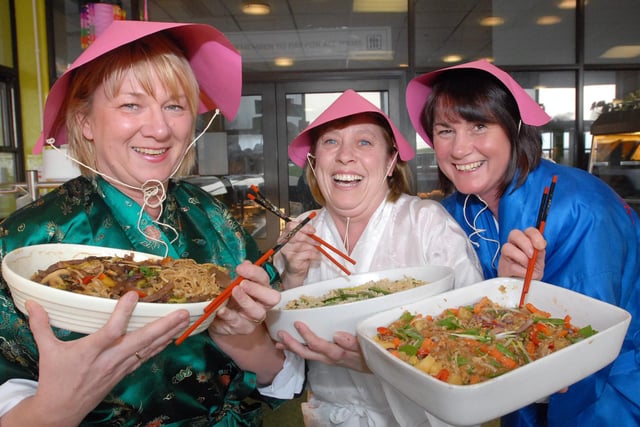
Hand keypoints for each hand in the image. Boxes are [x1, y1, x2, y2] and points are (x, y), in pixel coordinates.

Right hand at [19, 291, 188, 425]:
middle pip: (141, 341)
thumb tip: (32, 303)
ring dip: (169, 334)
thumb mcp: (47, 351)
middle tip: (183, 312)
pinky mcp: (124, 373)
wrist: (60, 411)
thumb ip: (41, 325)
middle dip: (164, 326)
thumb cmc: (55, 378)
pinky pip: (147, 357)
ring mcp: (120, 367)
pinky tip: (173, 336)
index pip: (111, 330)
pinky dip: (161, 346)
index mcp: (91, 351)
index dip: (123, 314)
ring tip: (186, 320)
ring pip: (149, 349)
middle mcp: (110, 359)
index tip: (133, 295)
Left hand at [208, 260, 280, 335]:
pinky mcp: (244, 329)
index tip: (240, 268)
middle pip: (272, 298)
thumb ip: (240, 274)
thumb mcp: (232, 283)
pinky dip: (230, 315)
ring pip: (258, 312)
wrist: (216, 317)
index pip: (264, 279)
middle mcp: (262, 304)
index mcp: (261, 289)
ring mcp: (254, 318)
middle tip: (242, 283)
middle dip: (258, 289)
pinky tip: (221, 309)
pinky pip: (239, 323)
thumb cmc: (228, 298)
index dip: (255, 273)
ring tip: (233, 292)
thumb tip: (246, 263)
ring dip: (245, 301)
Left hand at [275, 322, 369, 372]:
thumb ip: (352, 342)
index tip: (297, 322)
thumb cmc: (371, 353)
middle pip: (307, 353)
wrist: (376, 365)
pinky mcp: (328, 358)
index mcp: (337, 353)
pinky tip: (293, 345)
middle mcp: (329, 358)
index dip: (306, 335)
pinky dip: (300, 349)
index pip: (318, 345)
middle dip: (292, 344)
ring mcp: (328, 359)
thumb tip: (336, 335)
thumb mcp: (365, 346)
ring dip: (292, 348)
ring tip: (278, 343)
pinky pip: (311, 354)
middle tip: (280, 334)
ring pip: (307, 355)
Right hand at [276, 221, 320, 288]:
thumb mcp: (302, 242)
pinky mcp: (291, 260)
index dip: (304, 227)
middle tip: (317, 242)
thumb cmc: (299, 255)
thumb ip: (304, 232)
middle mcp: (283, 243)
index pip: (291, 226)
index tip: (313, 231)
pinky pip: (307, 254)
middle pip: (296, 235)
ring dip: (314, 248)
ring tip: (316, 251)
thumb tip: (309, 225)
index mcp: (285, 235)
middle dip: (310, 239)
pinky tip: (315, 257)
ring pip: (303, 245)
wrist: (295, 272)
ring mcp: (286, 252)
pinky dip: (314, 255)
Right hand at [498, 227, 546, 279]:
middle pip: (514, 234)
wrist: (524, 285)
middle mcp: (514, 244)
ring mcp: (506, 255)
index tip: (541, 246)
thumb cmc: (532, 270)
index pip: (529, 231)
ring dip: (521, 257)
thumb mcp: (539, 261)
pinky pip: (510, 265)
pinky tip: (525, 274)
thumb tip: (539, 246)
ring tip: (528, 266)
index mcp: (525, 240)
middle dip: (525, 243)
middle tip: (532, 255)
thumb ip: (540, 252)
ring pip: (507, 247)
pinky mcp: (503, 267)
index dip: (535, 235)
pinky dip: (521, 270)